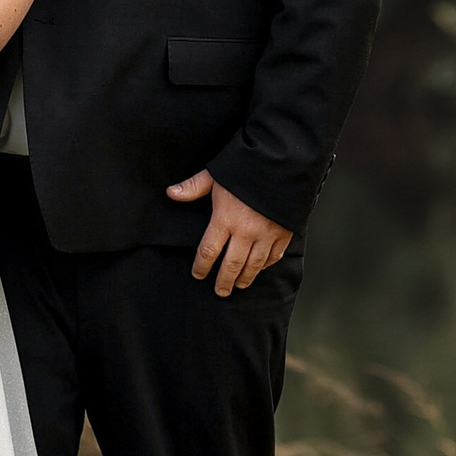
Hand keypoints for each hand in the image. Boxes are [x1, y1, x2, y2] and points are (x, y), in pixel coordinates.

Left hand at [166, 167, 293, 295]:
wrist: (283, 164)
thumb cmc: (247, 167)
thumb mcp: (216, 174)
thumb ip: (193, 187)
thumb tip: (171, 192)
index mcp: (225, 218)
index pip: (209, 251)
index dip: (201, 266)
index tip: (198, 274)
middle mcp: (246, 232)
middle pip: (232, 265)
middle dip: (224, 280)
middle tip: (220, 291)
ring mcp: (267, 235)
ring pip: (253, 265)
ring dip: (245, 278)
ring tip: (239, 285)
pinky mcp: (284, 233)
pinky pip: (274, 256)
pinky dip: (265, 265)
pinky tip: (260, 268)